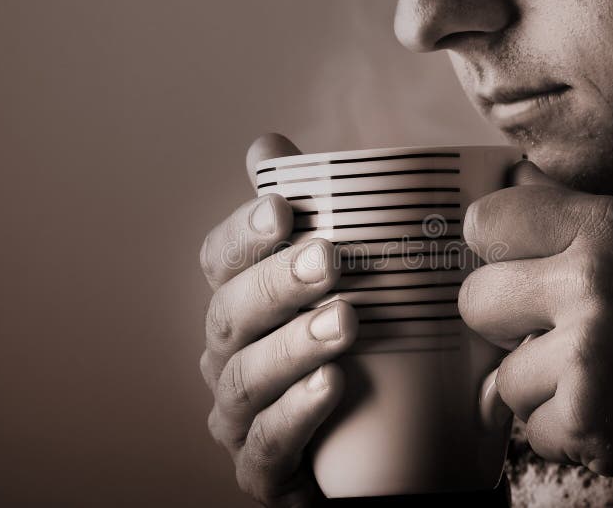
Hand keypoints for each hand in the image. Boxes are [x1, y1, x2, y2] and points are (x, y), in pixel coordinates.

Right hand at [199, 134, 357, 506]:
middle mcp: (230, 355)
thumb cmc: (364, 353)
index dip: (243, 234)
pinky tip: (332, 386)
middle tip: (330, 261)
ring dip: (291, 344)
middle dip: (276, 283)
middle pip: (229, 313)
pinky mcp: (264, 470)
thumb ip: (316, 215)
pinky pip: (269, 443)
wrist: (391, 452)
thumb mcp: (354, 280)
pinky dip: (296, 413)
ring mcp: (241, 415)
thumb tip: (267, 143)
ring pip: (245, 376)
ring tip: (344, 322)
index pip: (221, 262)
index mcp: (245, 305)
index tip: (283, 208)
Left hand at [459, 160, 612, 499]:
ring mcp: (589, 356)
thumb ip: (566, 227)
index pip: (487, 223)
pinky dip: (568, 431)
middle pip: (476, 301)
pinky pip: (536, 429)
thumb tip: (481, 221)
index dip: (495, 248)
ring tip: (604, 377)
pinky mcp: (590, 421)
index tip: (511, 264)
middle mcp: (593, 286)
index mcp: (606, 229)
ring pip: (506, 379)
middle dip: (507, 322)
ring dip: (544, 387)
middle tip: (556, 329)